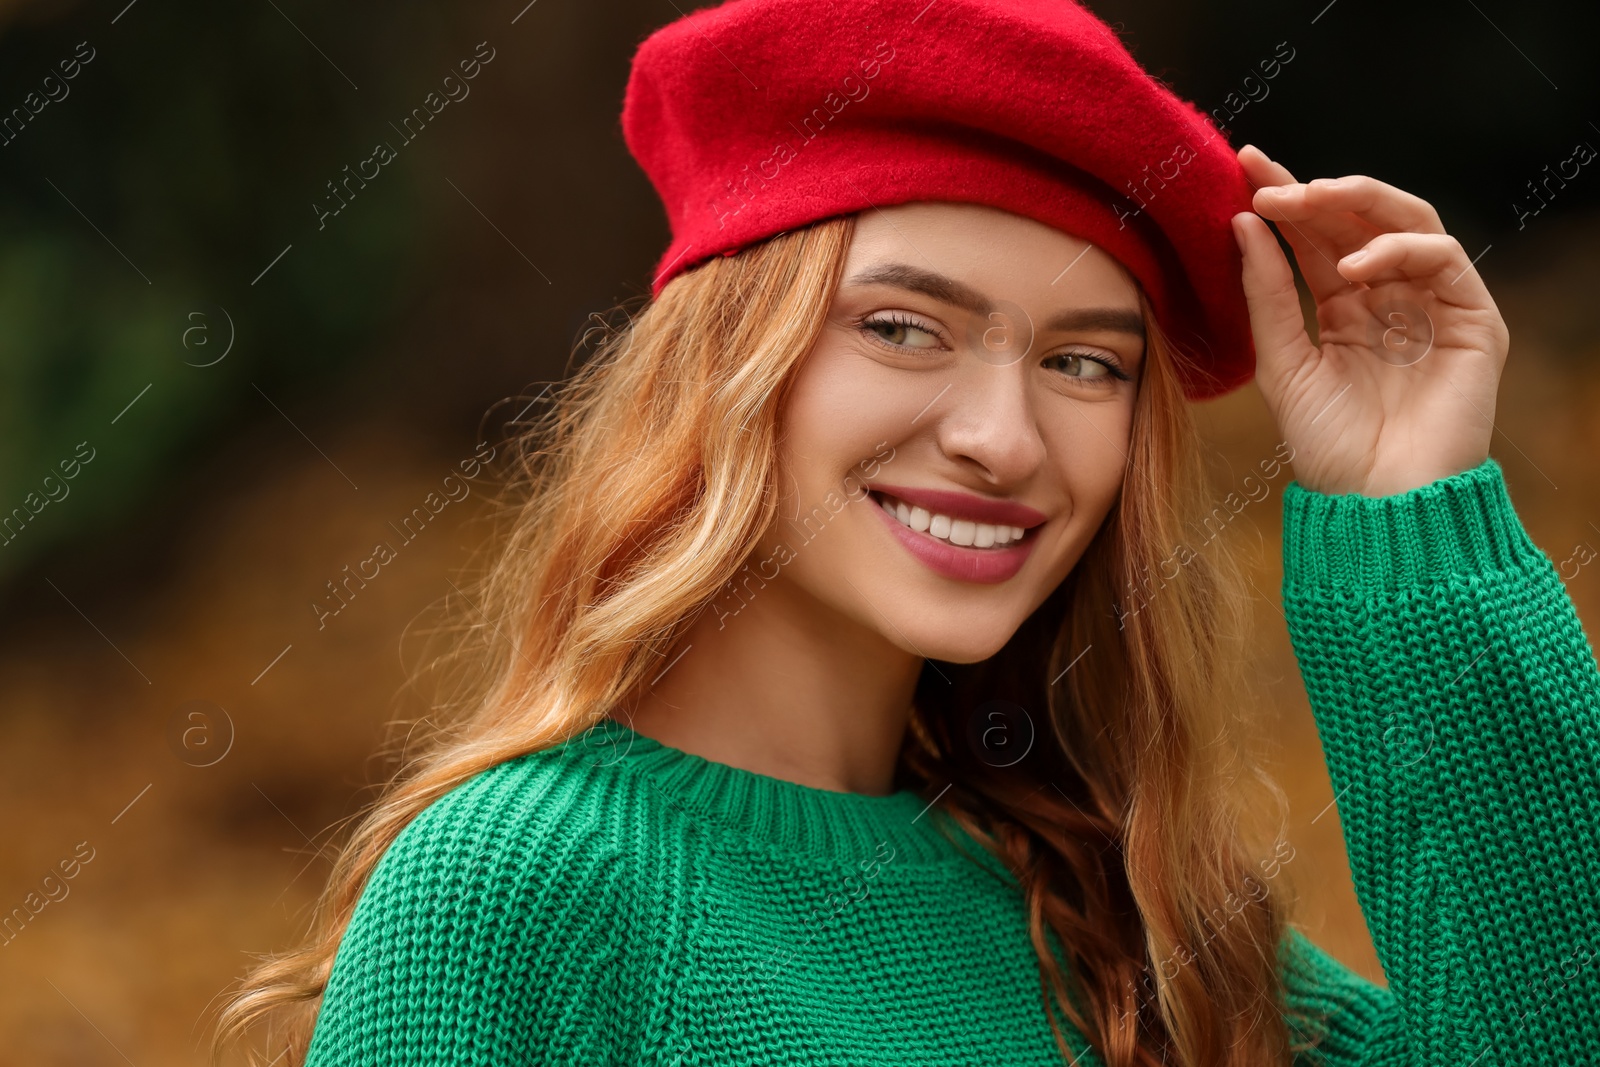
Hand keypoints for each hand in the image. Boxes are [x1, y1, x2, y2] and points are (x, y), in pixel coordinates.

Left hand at [1230, 144, 1508, 496]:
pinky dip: (1396, 249)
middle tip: (1265, 177)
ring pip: (1407, 222)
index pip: (1313, 240)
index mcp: (1345, 311)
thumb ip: (1266, 296)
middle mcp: (1391, 299)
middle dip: (1312, 191)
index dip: (1283, 201)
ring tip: (1304, 201)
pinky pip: (1442, 258)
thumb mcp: (1282, 364)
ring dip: (1354, 203)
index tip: (1242, 167)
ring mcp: (1434, 306)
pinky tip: (1351, 265)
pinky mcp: (1473, 320)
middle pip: (1358, 222)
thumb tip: (1243, 223)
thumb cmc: (1329, 447)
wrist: (1379, 503)